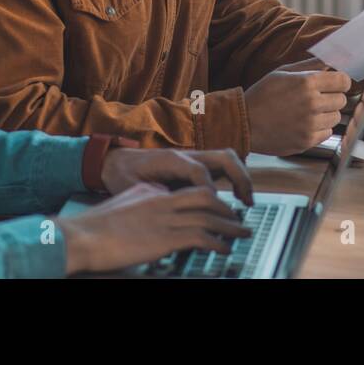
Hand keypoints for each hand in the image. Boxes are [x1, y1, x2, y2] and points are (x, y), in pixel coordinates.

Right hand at [56, 183, 251, 274]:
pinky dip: (217, 243)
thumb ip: (141, 203)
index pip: (187, 191)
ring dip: (229, 227)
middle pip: (205, 198)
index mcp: (151, 191)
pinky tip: (224, 249)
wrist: (81, 236)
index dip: (208, 201)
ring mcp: (164, 218)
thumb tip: (153, 215)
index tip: (218, 209)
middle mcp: (161, 199)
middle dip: (225, 209)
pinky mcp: (165, 238)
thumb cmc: (94, 228)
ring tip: (242, 234)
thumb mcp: (122, 205)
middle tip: (238, 219)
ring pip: (209, 216)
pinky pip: (201, 237)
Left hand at [100, 147, 253, 206]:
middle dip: (240, 177)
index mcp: (171, 159)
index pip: (199, 170)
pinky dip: (234, 179)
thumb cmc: (122, 175)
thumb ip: (151, 195)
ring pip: (227, 159)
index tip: (211, 208)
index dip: (207, 190)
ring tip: (247, 201)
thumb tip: (168, 208)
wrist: (116, 161)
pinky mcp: (195, 166)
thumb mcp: (132, 187)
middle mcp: (187, 155)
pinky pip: (221, 167)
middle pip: (223, 157)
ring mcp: (193, 159)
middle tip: (246, 201)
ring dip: (241, 176)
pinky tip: (236, 198)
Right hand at [245, 57, 351, 155]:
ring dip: (327, 114)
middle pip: (342, 100)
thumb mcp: (282, 72)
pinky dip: (320, 128)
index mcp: (306, 82)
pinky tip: (304, 124)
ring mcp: (310, 124)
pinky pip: (328, 133)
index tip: (335, 84)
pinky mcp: (308, 141)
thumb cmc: (262, 94)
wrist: (245, 123)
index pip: (343, 81)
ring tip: (308, 112)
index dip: (340, 82)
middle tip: (317, 99)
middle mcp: (311, 103)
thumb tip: (330, 61)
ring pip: (336, 117)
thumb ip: (309, 65)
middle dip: (332, 98)